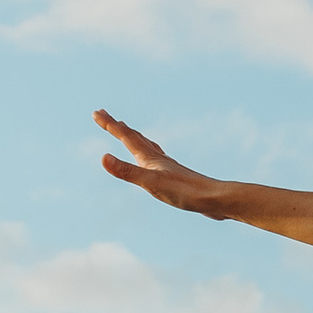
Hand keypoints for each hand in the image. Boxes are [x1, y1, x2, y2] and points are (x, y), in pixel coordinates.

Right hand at [96, 109, 232, 217]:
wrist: (217, 200)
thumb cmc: (186, 193)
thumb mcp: (151, 184)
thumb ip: (127, 171)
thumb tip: (103, 157)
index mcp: (150, 159)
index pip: (125, 137)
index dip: (109, 125)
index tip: (95, 112)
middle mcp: (159, 159)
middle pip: (135, 137)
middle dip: (118, 127)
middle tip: (105, 115)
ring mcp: (169, 168)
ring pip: (147, 147)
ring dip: (135, 137)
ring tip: (129, 132)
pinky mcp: (177, 178)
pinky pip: (159, 161)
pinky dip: (151, 155)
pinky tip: (157, 163)